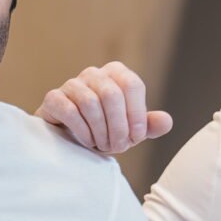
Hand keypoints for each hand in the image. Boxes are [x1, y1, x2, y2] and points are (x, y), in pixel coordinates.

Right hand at [38, 62, 172, 153]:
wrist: (72, 141)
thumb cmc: (106, 131)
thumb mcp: (131, 131)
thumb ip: (149, 126)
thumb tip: (166, 121)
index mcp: (117, 73)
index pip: (132, 84)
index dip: (136, 114)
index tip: (136, 138)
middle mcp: (94, 73)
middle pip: (111, 94)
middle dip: (117, 126)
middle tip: (117, 147)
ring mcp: (72, 84)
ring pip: (90, 103)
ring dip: (100, 131)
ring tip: (102, 145)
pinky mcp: (54, 98)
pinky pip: (70, 111)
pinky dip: (82, 131)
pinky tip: (86, 141)